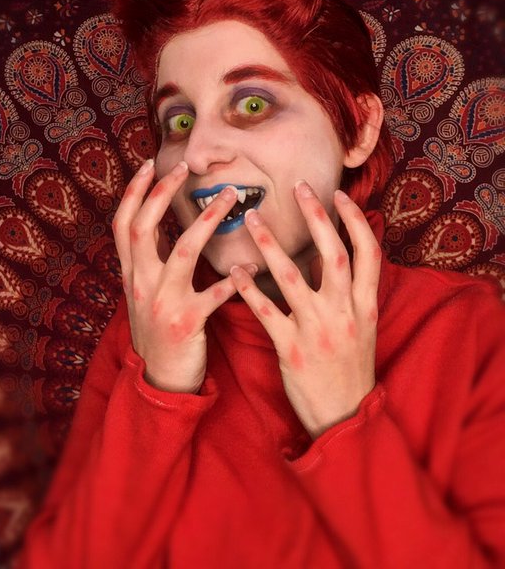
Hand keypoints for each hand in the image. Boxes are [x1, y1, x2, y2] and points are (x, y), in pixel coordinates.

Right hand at [113, 159, 248, 393]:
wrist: (159, 381)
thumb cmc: (157, 332)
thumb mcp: (142, 294)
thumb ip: (149, 261)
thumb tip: (161, 226)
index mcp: (131, 274)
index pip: (123, 223)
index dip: (133, 192)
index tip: (149, 164)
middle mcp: (140, 284)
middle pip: (142, 228)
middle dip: (161, 193)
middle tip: (184, 167)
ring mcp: (162, 302)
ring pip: (182, 252)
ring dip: (206, 221)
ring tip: (230, 198)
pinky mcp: (186, 322)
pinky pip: (214, 295)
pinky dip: (233, 279)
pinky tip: (251, 263)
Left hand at [229, 182, 380, 437]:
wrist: (346, 417)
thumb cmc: (352, 369)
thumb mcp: (363, 328)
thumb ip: (351, 292)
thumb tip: (330, 254)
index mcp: (366, 306)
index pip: (368, 253)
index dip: (355, 221)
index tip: (339, 196)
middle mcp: (345, 312)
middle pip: (333, 254)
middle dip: (317, 217)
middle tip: (299, 187)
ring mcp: (318, 330)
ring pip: (292, 277)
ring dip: (270, 245)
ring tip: (251, 218)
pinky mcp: (291, 348)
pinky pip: (266, 311)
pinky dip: (249, 288)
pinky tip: (236, 269)